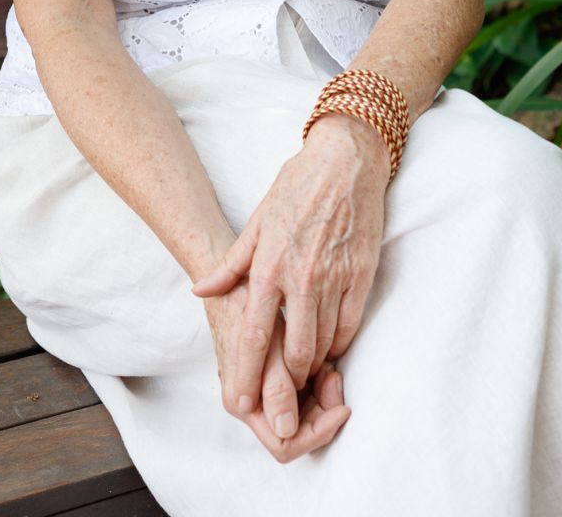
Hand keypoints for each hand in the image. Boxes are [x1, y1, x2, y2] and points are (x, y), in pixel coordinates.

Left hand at [191, 113, 390, 424]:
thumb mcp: (256, 221)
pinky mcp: (362, 276)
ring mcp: (335, 278)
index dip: (246, 372)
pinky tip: (329, 345)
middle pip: (294, 351)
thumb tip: (200, 289)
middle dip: (286, 379)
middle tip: (280, 389)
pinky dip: (338, 343)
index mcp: (269, 265)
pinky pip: (350, 327)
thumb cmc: (296, 187)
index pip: (253, 333)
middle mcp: (301, 277)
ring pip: (324, 344)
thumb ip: (230, 264)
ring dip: (312, 363)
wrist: (344, 161)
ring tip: (303, 370)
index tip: (240, 401)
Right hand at [202, 281, 350, 460]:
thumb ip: (274, 387)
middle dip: (322, 411)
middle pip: (295, 431)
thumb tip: (286, 429)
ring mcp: (258, 392)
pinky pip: (297, 395)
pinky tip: (324, 361)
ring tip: (331, 365)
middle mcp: (249, 404)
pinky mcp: (268, 378)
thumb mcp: (264, 344)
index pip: (286, 443)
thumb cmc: (245, 306)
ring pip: (299, 414)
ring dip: (320, 396)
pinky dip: (314, 384)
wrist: (229, 280)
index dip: (317, 431)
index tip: (342, 407)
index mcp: (242, 403)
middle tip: (336, 376)